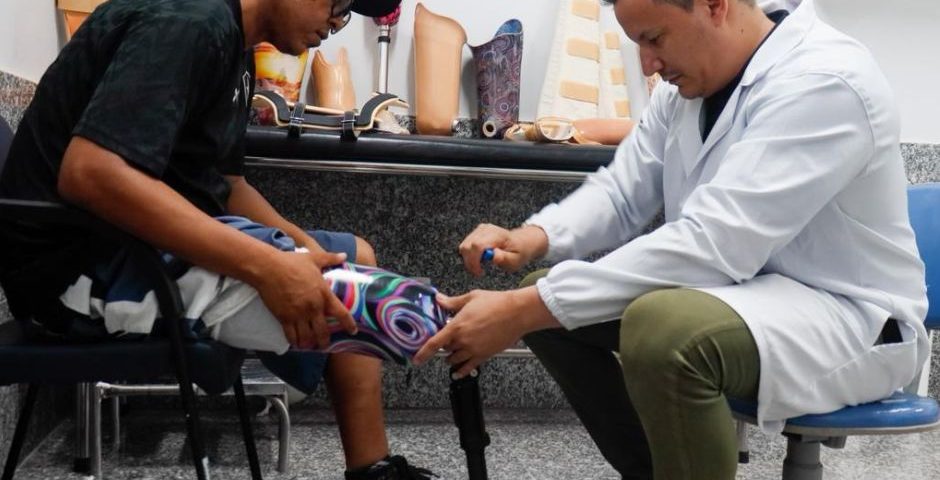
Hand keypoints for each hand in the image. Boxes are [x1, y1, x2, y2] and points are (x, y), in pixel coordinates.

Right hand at [255, 249, 356, 348]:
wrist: (269, 268)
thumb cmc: (292, 262)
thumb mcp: (314, 258)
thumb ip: (330, 259)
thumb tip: (343, 255)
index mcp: (323, 294)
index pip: (341, 313)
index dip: (348, 324)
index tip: (353, 331)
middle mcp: (313, 307)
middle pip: (323, 331)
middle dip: (324, 341)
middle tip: (324, 344)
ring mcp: (298, 314)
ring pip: (307, 337)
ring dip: (309, 344)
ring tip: (309, 346)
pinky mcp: (284, 318)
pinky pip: (291, 336)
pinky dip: (294, 342)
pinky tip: (295, 344)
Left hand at [414, 289, 536, 377]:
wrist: (517, 312)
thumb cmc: (497, 303)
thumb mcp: (471, 298)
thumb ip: (452, 302)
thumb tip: (439, 300)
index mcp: (457, 326)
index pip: (435, 343)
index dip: (423, 353)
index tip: (416, 359)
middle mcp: (463, 341)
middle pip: (445, 350)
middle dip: (444, 346)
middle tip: (447, 340)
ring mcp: (474, 350)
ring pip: (455, 360)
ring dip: (451, 358)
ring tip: (452, 354)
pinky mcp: (484, 355)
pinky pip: (468, 367)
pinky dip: (461, 371)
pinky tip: (458, 372)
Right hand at [458, 224, 547, 276]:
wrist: (522, 242)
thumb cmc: (519, 252)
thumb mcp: (516, 260)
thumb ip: (504, 258)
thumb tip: (493, 255)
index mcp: (498, 235)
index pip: (477, 245)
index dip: (474, 260)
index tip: (479, 272)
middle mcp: (487, 229)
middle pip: (467, 246)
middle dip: (470, 262)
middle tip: (479, 272)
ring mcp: (480, 229)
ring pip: (464, 246)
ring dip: (469, 259)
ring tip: (480, 266)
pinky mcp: (476, 231)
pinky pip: (466, 245)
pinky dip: (469, 255)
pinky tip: (480, 259)